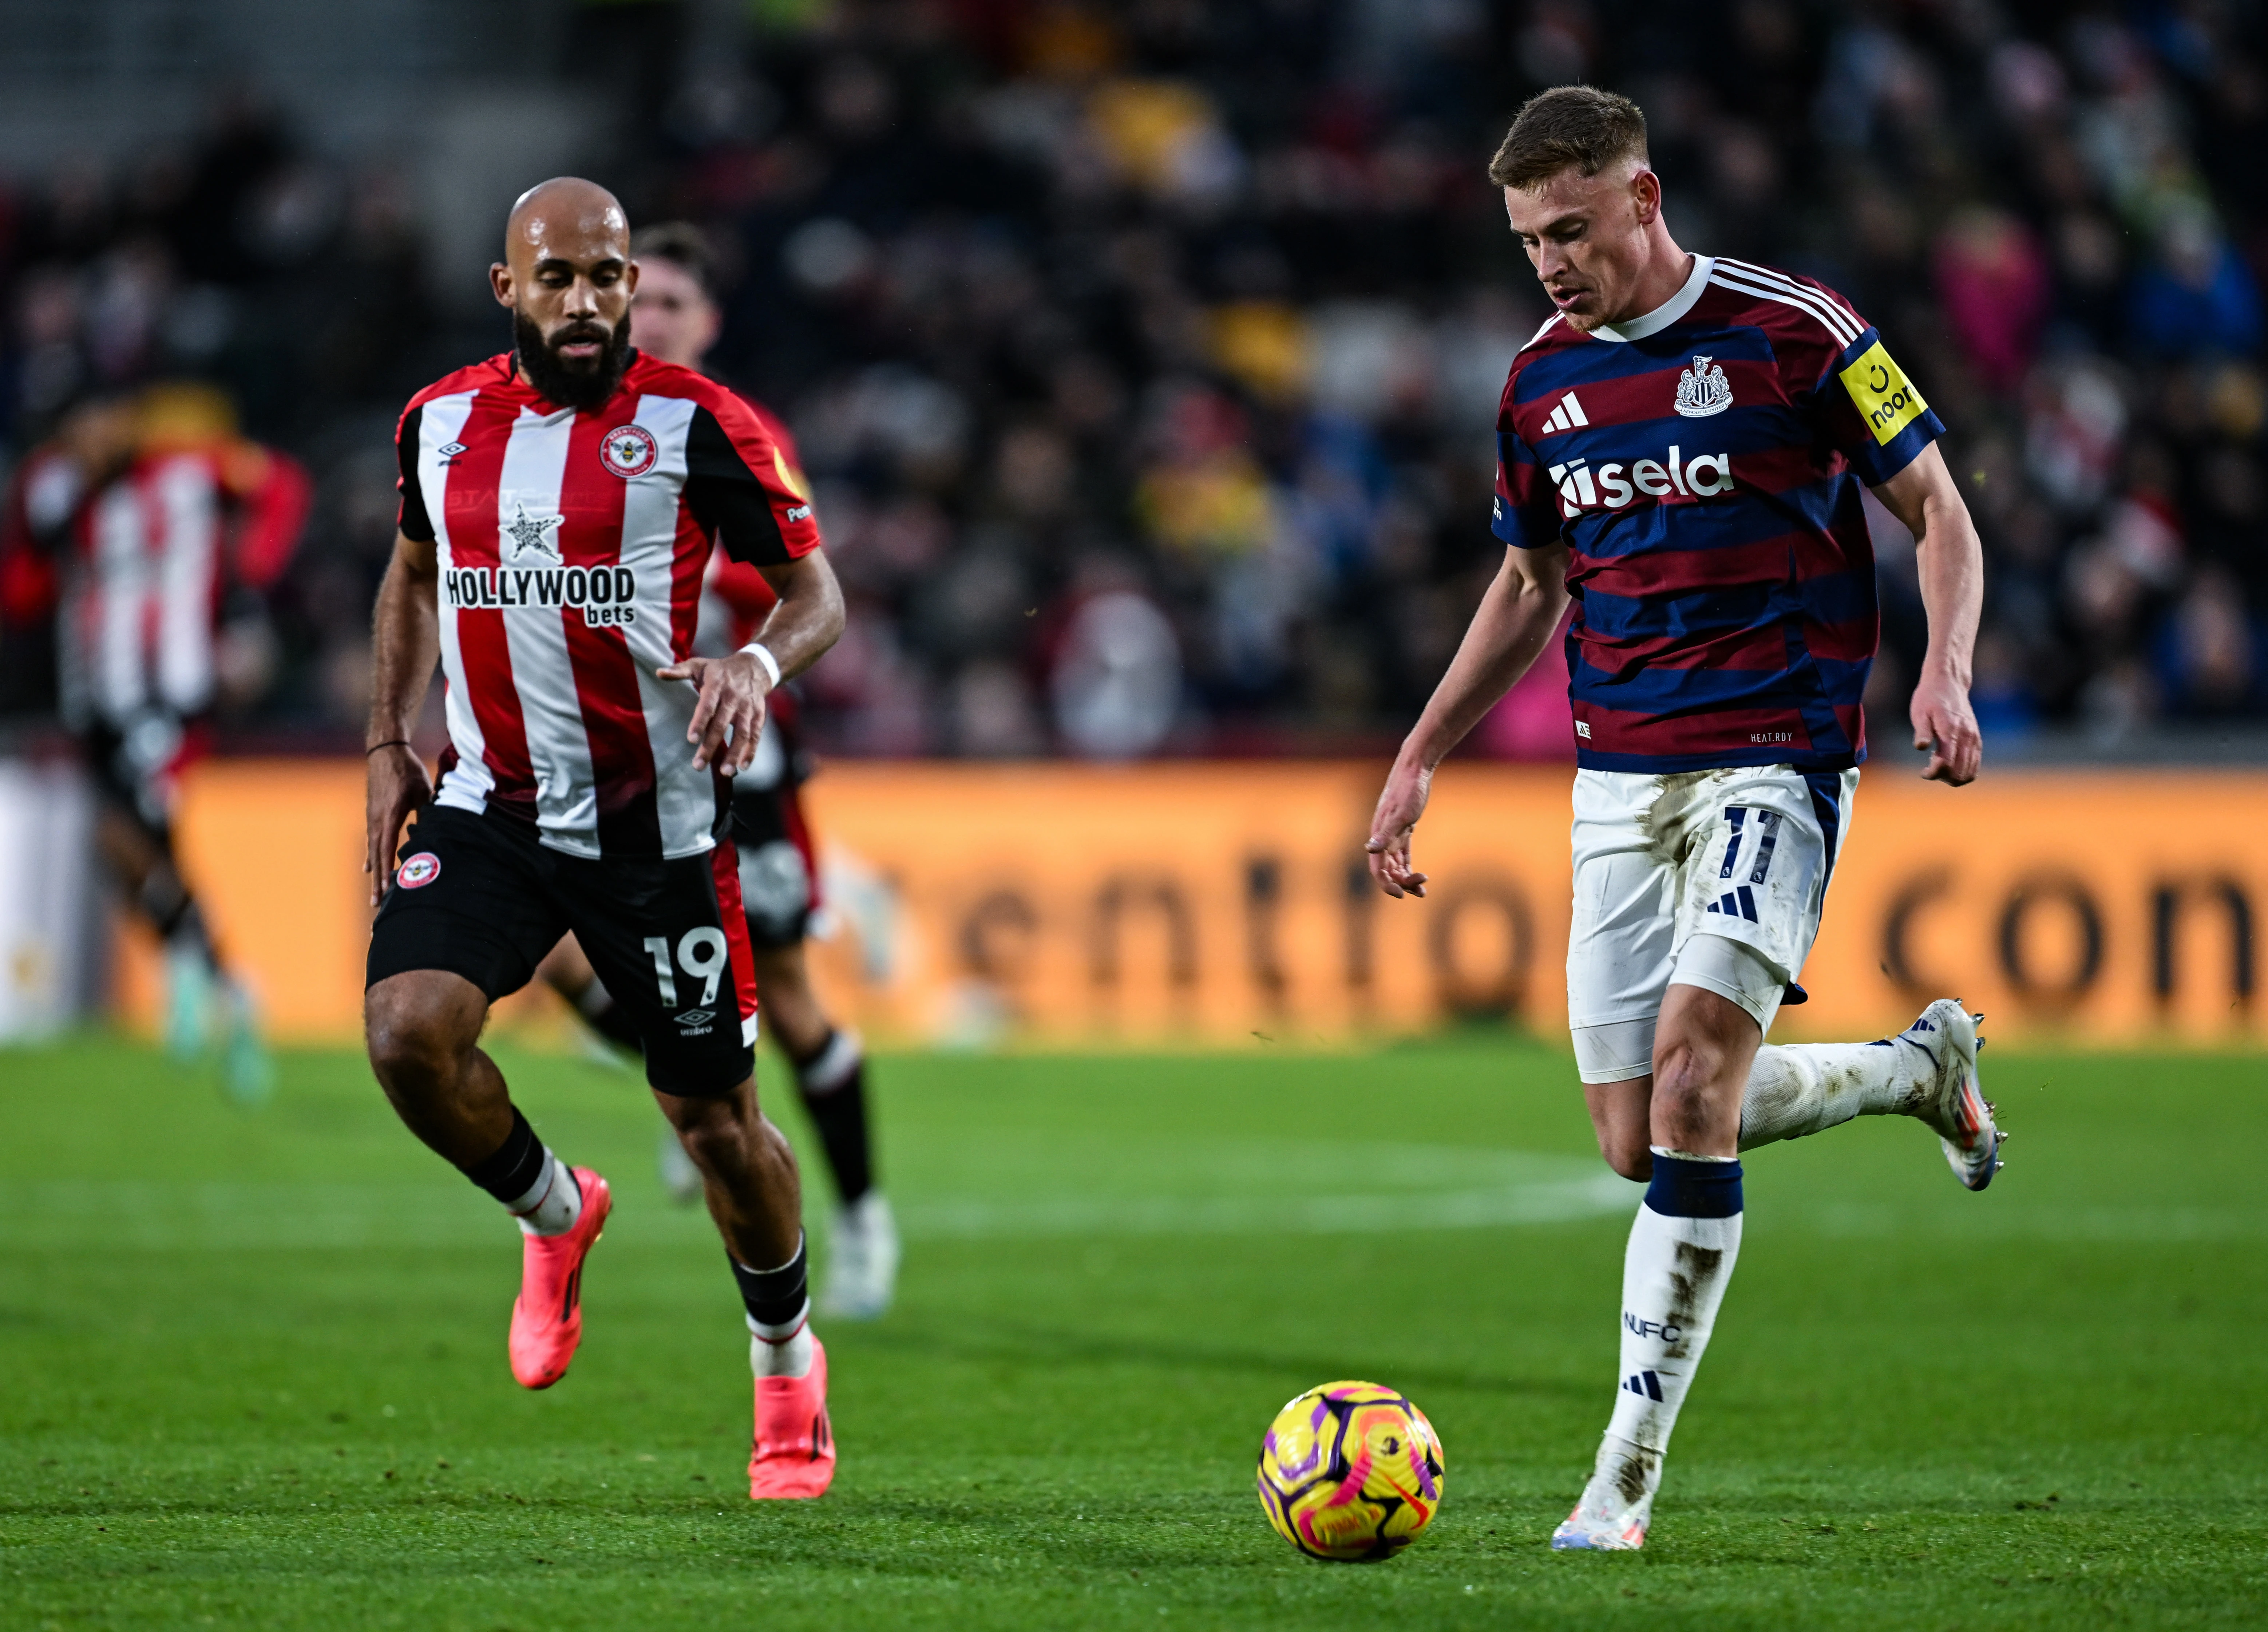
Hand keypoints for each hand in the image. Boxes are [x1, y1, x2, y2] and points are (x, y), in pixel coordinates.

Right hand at [365, 744, 435, 906]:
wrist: (385, 752)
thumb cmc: (407, 770)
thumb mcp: (423, 791)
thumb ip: (427, 814)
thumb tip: (432, 836)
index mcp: (390, 815)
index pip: (387, 848)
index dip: (386, 870)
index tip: (386, 889)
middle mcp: (377, 819)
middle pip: (377, 855)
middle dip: (378, 880)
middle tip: (376, 904)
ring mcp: (372, 817)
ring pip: (373, 849)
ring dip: (374, 872)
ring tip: (374, 893)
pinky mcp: (372, 814)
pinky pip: (371, 839)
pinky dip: (371, 855)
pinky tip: (367, 868)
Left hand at [656, 650, 769, 774]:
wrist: (754, 667)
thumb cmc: (719, 670)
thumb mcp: (699, 665)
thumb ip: (679, 671)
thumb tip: (658, 673)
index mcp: (717, 685)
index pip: (708, 706)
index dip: (700, 723)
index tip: (691, 740)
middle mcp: (734, 698)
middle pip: (722, 724)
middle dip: (711, 746)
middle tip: (698, 766)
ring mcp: (748, 708)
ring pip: (742, 733)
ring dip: (734, 753)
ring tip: (725, 772)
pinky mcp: (758, 716)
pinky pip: (755, 735)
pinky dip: (751, 751)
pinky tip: (743, 766)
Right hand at [1364, 755, 1433, 898]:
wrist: (1415, 770)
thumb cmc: (1408, 790)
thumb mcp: (1401, 813)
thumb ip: (1386, 833)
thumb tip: (1370, 849)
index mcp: (1379, 835)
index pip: (1377, 868)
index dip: (1387, 884)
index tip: (1402, 894)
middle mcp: (1383, 838)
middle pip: (1387, 870)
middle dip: (1401, 883)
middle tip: (1421, 890)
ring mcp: (1393, 835)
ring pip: (1396, 866)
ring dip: (1406, 879)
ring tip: (1423, 890)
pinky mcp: (1403, 831)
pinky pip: (1403, 857)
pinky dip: (1409, 869)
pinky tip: (1421, 878)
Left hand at [1909, 663, 1981, 785]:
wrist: (1948, 684)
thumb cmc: (1929, 698)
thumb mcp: (1919, 713)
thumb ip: (1922, 731)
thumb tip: (1921, 748)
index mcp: (1950, 731)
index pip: (1946, 764)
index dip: (1933, 773)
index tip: (1923, 772)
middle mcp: (1966, 736)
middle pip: (1959, 772)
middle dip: (1943, 777)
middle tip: (1929, 769)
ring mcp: (1974, 739)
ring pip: (1969, 772)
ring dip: (1953, 777)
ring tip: (1938, 766)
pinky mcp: (1976, 740)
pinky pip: (1975, 765)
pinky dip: (1962, 771)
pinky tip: (1948, 762)